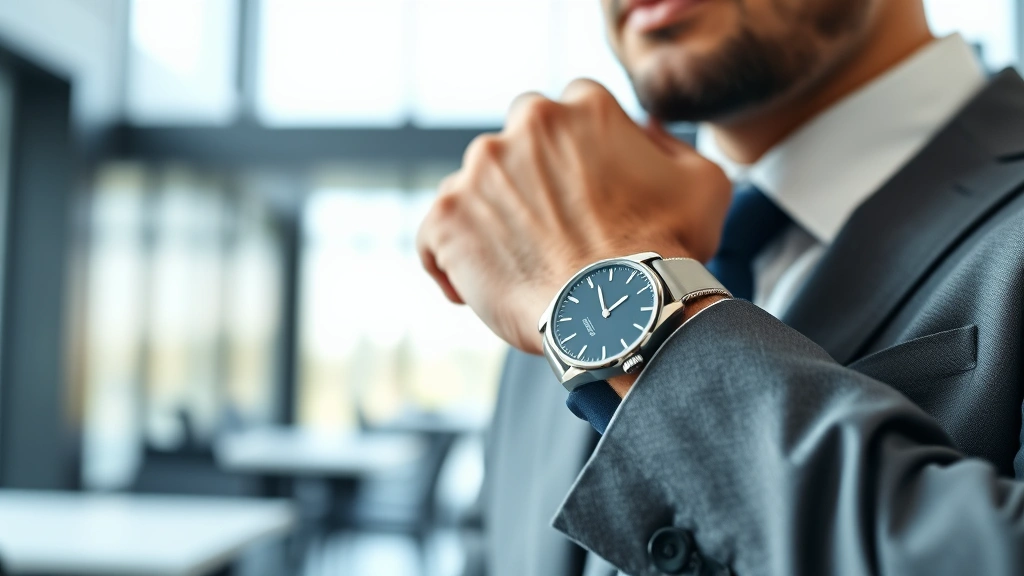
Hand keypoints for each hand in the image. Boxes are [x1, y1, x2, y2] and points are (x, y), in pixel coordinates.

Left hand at [417, 79, 731, 353]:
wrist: (619, 312)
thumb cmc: (666, 251)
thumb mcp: (702, 183)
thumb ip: (671, 144)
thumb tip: (643, 128)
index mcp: (583, 107)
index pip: (567, 114)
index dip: (573, 158)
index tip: (581, 196)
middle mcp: (525, 125)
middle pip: (515, 144)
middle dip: (527, 180)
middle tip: (550, 231)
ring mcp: (479, 171)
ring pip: (474, 188)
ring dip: (491, 219)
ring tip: (521, 268)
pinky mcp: (447, 218)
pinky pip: (433, 235)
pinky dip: (449, 259)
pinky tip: (475, 288)